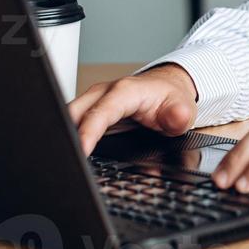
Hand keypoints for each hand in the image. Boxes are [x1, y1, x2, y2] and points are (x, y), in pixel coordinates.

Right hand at [68, 64, 196, 154]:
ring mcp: (93, 101)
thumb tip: (177, 117)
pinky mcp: (89, 110)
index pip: (100, 112)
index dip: (88, 132)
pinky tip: (72, 154)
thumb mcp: (182, 108)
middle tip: (68, 162)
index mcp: (124, 92)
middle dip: (66, 136)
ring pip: (68, 118)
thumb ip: (179, 115)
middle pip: (73, 114)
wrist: (167, 87)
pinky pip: (73, 122)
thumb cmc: (170, 98)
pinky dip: (70, 137)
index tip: (82, 151)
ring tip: (67, 161)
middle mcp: (103, 93)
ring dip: (65, 137)